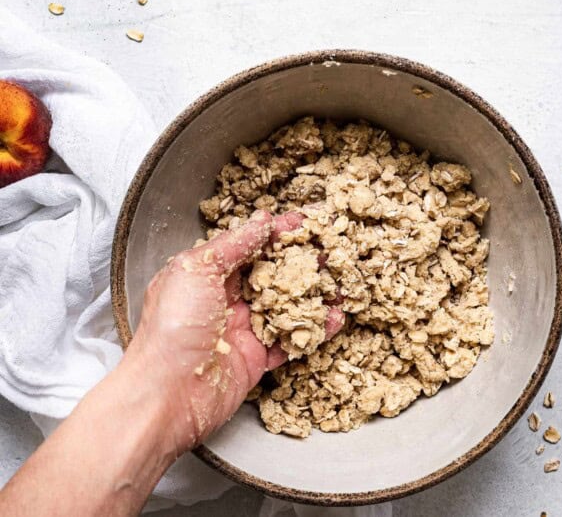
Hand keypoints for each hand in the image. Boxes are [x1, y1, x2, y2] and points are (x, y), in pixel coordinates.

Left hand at [125, 210, 344, 452]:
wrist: (165, 395)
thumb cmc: (170, 328)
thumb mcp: (195, 269)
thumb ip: (232, 244)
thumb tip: (261, 220)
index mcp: (208, 274)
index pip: (251, 245)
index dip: (280, 232)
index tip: (307, 221)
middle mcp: (227, 300)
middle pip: (273, 274)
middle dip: (303, 260)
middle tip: (333, 247)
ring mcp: (243, 330)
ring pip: (287, 306)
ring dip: (314, 293)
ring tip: (342, 280)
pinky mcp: (256, 359)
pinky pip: (291, 340)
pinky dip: (314, 330)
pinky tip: (334, 318)